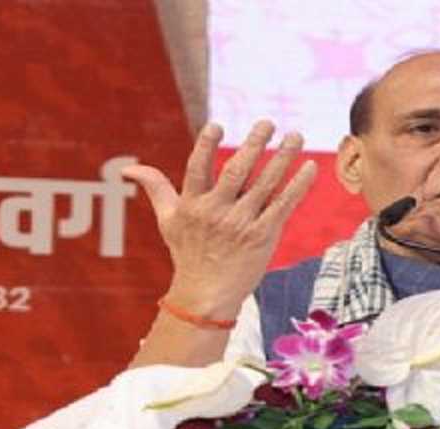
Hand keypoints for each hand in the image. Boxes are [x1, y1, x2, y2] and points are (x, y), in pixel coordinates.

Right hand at [123, 120, 316, 319]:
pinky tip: (310, 167)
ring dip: (282, 158)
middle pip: (236, 171)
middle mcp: (217, 212)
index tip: (217, 125)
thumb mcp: (168, 220)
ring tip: (296, 136)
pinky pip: (283, 205)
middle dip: (253, 144)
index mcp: (193, 205)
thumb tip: (129, 168)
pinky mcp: (263, 236)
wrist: (207, 295)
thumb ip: (156, 188)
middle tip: (268, 122)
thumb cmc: (188, 254)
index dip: (206, 146)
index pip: (198, 168)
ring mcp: (241, 224)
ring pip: (265, 185)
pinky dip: (298, 186)